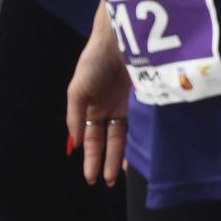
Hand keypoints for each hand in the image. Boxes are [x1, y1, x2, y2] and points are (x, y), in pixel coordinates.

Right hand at [66, 11, 130, 187]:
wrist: (120, 37)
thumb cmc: (95, 61)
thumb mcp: (77, 91)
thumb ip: (75, 116)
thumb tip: (74, 143)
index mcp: (92, 106)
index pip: (91, 138)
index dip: (91, 158)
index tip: (91, 179)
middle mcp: (111, 106)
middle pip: (110, 140)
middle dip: (108, 161)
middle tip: (110, 183)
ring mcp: (129, 101)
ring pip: (127, 134)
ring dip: (124, 153)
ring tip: (125, 174)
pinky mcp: (146, 95)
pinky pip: (143, 121)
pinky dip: (142, 137)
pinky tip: (143, 151)